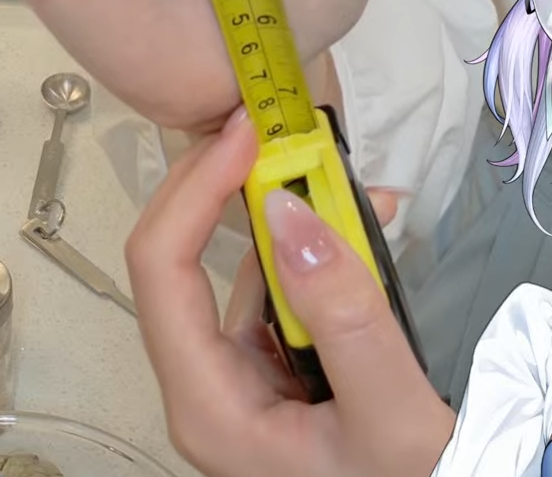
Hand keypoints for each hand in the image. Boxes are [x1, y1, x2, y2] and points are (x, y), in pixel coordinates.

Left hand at [127, 109, 454, 476]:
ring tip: (348, 185)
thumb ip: (344, 317)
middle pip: (182, 255)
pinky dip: (315, 243)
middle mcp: (207, 384)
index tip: (247, 138)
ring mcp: (237, 371)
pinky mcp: (270, 360)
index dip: (196, 190)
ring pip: (235, 262)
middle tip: (287, 138)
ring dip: (286, 210)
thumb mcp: (389, 413)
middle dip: (234, 184)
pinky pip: (277, 281)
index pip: (162, 270)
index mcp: (209, 405)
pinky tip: (362, 226)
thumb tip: (289, 214)